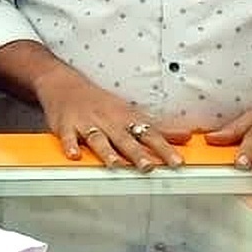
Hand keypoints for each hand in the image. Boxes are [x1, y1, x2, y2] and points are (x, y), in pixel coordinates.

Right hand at [36, 71, 183, 170]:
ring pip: (98, 138)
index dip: (164, 148)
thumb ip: (159, 128)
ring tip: (116, 164)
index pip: (149, 134)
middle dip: (137, 152)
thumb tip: (186, 137)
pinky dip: (70, 145)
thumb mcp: (132, 113)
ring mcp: (86, 123)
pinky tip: (74, 155)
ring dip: (107, 151)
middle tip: (149, 166)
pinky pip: (68, 136)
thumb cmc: (102, 103)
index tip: (177, 162)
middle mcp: (108, 121)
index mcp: (126, 118)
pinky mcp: (65, 126)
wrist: (65, 85)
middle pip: (124, 138)